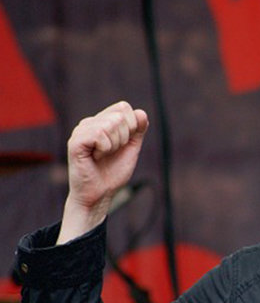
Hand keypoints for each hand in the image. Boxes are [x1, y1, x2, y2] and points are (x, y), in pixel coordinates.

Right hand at [57, 101, 148, 243]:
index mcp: (102, 122)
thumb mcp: (131, 149)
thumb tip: (141, 113)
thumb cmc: (112, 173)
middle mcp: (90, 122)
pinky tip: (96, 157)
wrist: (99, 195)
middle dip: (124, 137)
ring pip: (110, 123)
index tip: (122, 145)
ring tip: (103, 155)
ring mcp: (81, 131)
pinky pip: (99, 133)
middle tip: (111, 152)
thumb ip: (137, 131)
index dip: (131, 127)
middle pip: (120, 115)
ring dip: (114, 145)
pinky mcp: (75, 141)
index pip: (124, 108)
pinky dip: (105, 148)